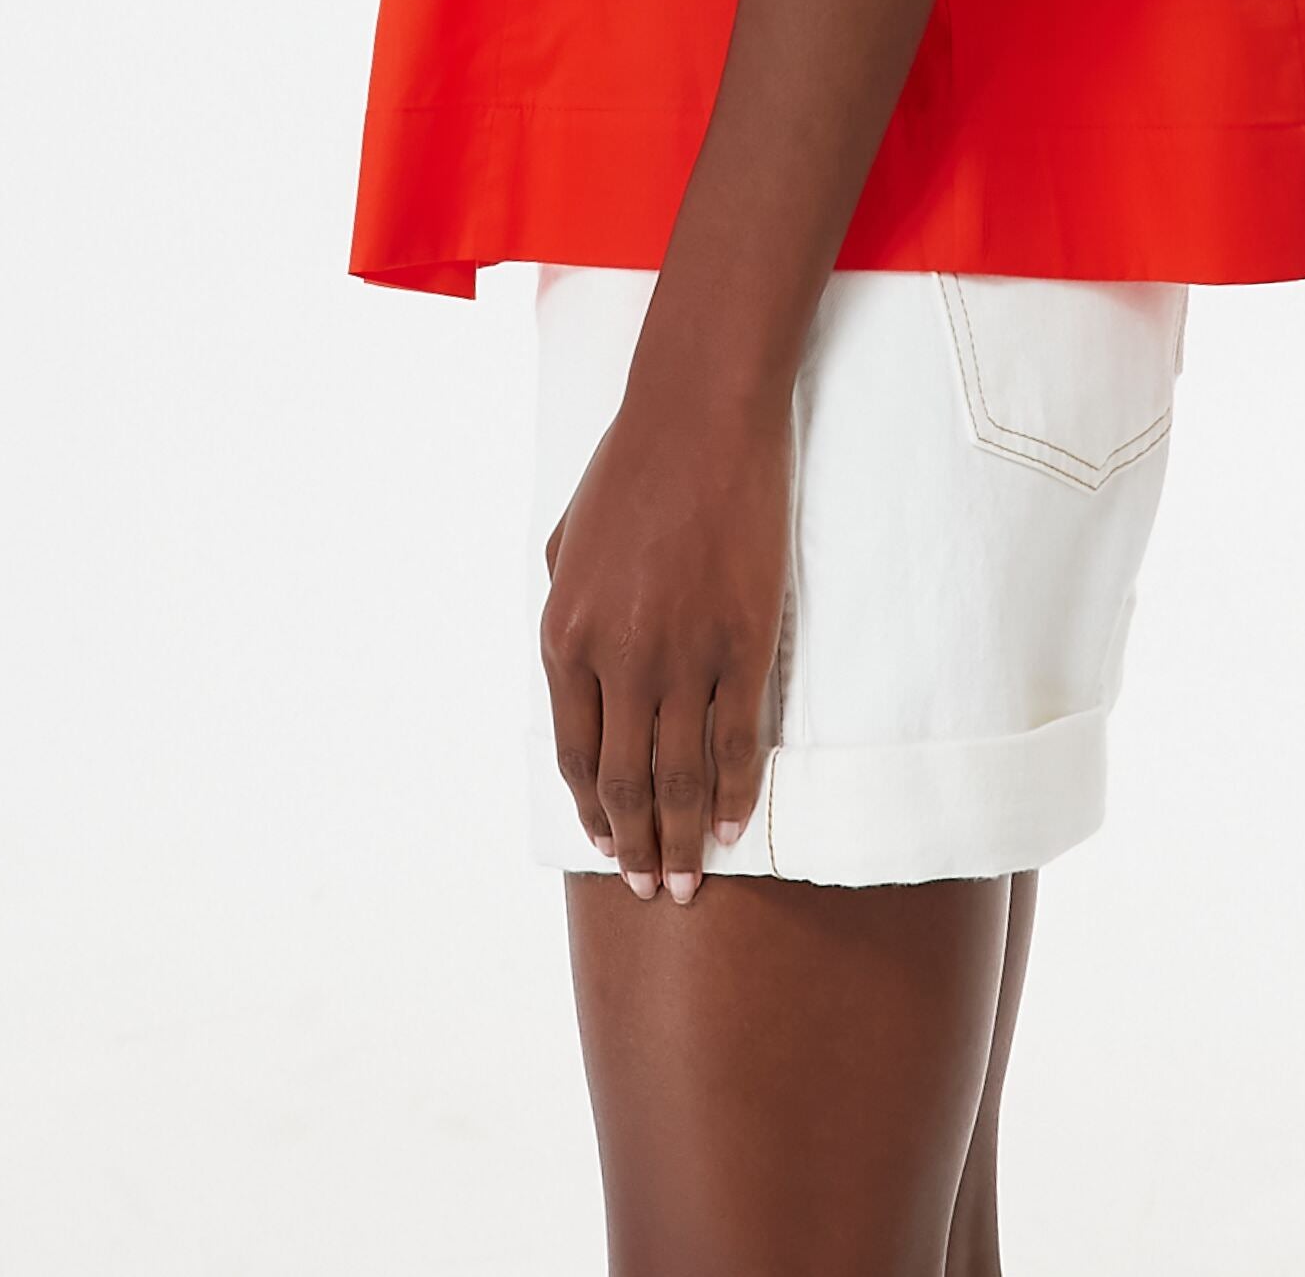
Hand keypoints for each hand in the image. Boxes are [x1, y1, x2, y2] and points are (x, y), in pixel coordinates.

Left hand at [540, 363, 789, 903]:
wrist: (699, 413)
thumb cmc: (630, 464)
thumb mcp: (565, 538)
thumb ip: (563, 604)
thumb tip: (574, 662)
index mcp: (564, 635)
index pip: (574, 753)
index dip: (593, 810)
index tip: (608, 845)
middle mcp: (616, 658)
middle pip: (624, 782)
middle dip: (637, 847)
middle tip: (653, 890)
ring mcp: (681, 655)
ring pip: (678, 776)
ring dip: (682, 839)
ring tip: (690, 882)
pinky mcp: (741, 643)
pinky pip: (736, 740)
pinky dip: (732, 792)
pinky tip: (731, 824)